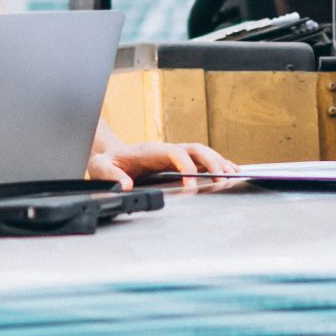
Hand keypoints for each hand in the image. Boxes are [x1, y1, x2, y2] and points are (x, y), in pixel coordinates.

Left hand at [87, 138, 236, 188]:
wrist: (109, 156)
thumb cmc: (107, 162)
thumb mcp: (101, 168)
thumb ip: (112, 175)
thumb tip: (126, 185)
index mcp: (151, 151)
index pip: (175, 153)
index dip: (186, 167)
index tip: (190, 186)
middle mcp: (166, 150)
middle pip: (196, 149)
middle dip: (211, 162)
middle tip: (222, 179)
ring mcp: (174, 155)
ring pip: (202, 153)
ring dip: (219, 163)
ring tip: (234, 175)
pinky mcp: (178, 162)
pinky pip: (201, 161)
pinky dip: (217, 165)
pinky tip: (230, 173)